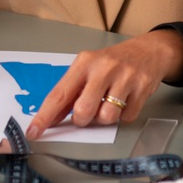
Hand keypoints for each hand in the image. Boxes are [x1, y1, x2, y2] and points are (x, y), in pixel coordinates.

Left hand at [25, 32, 182, 138]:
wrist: (149, 51)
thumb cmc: (112, 63)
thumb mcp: (88, 69)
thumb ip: (71, 92)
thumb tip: (51, 118)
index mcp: (84, 63)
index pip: (59, 94)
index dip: (45, 116)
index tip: (33, 132)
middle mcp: (103, 68)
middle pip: (83, 110)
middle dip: (83, 119)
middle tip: (89, 110)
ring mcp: (125, 77)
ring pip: (107, 117)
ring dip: (105, 117)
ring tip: (109, 102)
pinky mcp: (143, 88)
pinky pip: (127, 118)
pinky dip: (124, 115)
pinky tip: (125, 100)